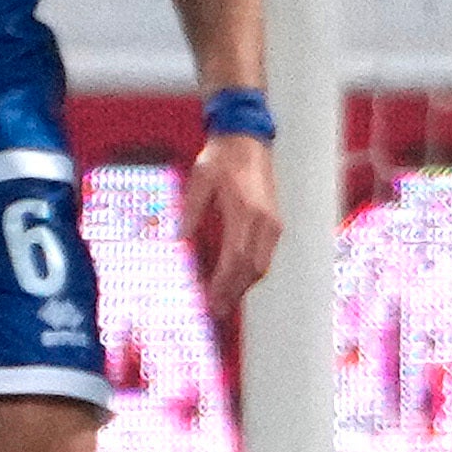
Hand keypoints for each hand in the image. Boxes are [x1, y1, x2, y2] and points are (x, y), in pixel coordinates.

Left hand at [186, 132, 281, 309]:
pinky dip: (251, 272)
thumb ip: (190, 211)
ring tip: (225, 302)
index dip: (223, 283)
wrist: (247, 139)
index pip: (235, 257)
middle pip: (252, 268)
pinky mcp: (273, 221)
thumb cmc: (221, 158)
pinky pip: (265, 255)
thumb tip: (178, 240)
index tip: (210, 300)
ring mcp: (272, 221)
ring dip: (244, 285)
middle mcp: (264, 220)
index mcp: (245, 211)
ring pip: (262, 264)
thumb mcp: (198, 180)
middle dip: (234, 292)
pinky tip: (236, 280)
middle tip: (217, 311)